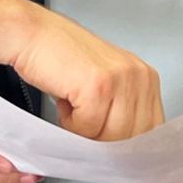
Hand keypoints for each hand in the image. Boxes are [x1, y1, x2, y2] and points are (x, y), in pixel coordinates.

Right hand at [9, 8, 163, 140]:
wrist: (30, 33)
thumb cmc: (60, 57)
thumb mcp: (104, 83)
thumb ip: (122, 109)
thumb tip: (127, 149)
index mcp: (146, 76)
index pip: (152, 131)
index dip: (125, 144)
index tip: (107, 143)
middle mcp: (139, 76)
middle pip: (132, 139)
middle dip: (102, 139)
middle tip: (82, 118)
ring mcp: (120, 79)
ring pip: (111, 138)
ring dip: (84, 131)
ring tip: (73, 105)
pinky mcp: (98, 86)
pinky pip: (87, 129)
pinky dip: (69, 122)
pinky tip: (65, 98)